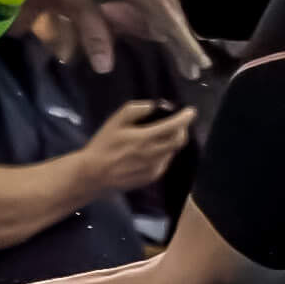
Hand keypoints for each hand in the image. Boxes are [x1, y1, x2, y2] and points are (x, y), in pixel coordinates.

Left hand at [46, 0, 204, 75]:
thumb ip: (94, 33)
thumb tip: (105, 68)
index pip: (172, 28)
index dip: (185, 51)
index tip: (197, 70)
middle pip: (177, 18)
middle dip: (185, 43)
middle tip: (194, 69)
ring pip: (172, 3)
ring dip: (177, 26)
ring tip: (182, 49)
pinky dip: (167, 9)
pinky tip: (162, 17)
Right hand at [76, 101, 192, 192]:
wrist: (93, 174)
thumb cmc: (102, 145)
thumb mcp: (115, 121)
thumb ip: (137, 109)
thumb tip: (156, 106)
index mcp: (145, 138)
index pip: (175, 126)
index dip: (186, 117)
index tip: (191, 111)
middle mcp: (154, 154)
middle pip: (180, 140)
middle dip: (182, 129)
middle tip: (176, 123)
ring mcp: (155, 168)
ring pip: (172, 151)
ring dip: (170, 141)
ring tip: (157, 137)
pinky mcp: (152, 177)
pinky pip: (164, 161)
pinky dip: (162, 153)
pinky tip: (148, 151)